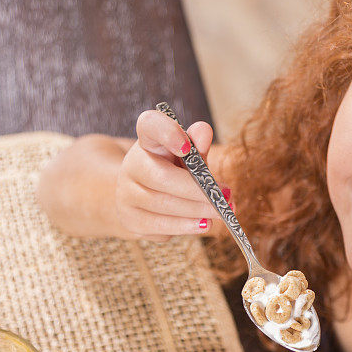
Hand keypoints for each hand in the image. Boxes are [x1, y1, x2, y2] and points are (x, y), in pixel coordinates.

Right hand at [115, 110, 230, 241]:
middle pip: (162, 177)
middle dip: (197, 191)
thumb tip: (204, 132)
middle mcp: (132, 166)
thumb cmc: (173, 171)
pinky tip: (203, 225)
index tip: (186, 146)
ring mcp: (127, 194)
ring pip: (163, 205)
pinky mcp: (131, 220)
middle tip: (225, 198)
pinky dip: (185, 226)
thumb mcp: (187, 156)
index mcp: (148, 141)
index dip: (167, 133)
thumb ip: (197, 145)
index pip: (150, 125)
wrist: (144, 198)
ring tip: (221, 213)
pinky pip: (159, 226)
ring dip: (196, 211)